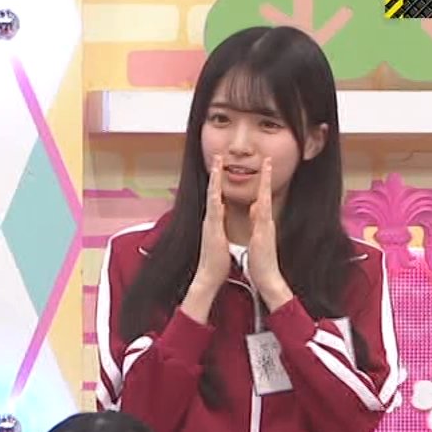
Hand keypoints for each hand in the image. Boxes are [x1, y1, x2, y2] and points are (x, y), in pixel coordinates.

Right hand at [180, 157, 233, 324]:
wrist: (208, 276)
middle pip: (212, 191)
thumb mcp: (220, 237)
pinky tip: (216, 192)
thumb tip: (222, 213)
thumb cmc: (216, 260)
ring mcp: (209, 224)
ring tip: (217, 165)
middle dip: (214, 172)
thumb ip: (221, 224)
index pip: (216, 195)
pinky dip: (215, 201)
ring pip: (212, 197)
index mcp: (214, 220)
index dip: (218, 179)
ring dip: (214, 181)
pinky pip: (214, 212)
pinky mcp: (212, 231)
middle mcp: (210, 219)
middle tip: (217, 156)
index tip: (221, 164)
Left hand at [247, 158, 291, 309]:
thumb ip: (258, 220)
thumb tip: (256, 207)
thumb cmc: (261, 259)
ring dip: (267, 186)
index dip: (263, 182)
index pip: (263, 197)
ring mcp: (267, 227)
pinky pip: (263, 217)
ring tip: (267, 168)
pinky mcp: (264, 235)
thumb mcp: (258, 235)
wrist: (268, 277)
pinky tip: (262, 196)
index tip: (264, 167)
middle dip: (267, 177)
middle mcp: (266, 221)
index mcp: (263, 221)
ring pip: (266, 201)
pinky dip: (263, 206)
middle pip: (267, 195)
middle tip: (267, 160)